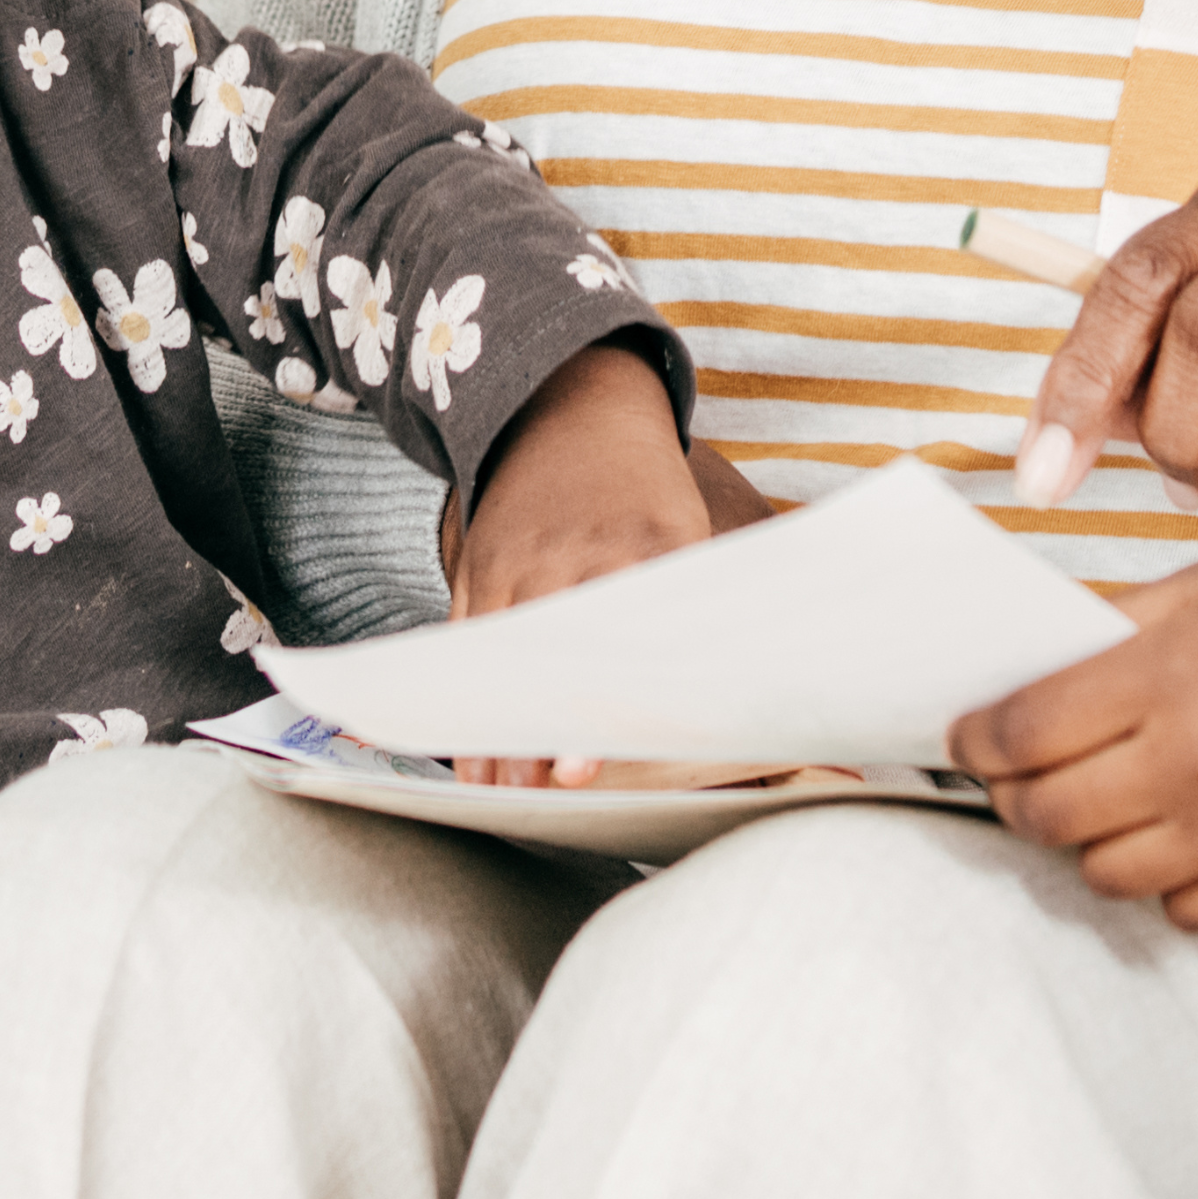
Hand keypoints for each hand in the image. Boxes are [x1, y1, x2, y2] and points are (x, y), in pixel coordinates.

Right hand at [437, 337, 729, 788]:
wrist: (567, 407)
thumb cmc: (644, 488)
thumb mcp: (686, 526)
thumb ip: (693, 603)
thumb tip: (731, 694)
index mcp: (646, 541)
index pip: (637, 632)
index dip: (624, 690)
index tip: (620, 736)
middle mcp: (575, 549)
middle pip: (563, 653)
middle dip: (553, 718)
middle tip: (558, 782)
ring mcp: (518, 556)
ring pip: (505, 657)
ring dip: (503, 725)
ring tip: (508, 791)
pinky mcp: (478, 562)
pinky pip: (466, 642)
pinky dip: (468, 697)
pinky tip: (476, 750)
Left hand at [946, 557, 1197, 931]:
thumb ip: (1126, 620)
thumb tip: (1040, 646)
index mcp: (1171, 678)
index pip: (1021, 730)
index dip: (977, 737)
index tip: (972, 735)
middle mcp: (1193, 765)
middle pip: (1043, 812)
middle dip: (1015, 792)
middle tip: (1022, 771)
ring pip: (1099, 871)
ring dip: (1087, 839)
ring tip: (1109, 799)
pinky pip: (1174, 910)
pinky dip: (1161, 880)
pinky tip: (1181, 834)